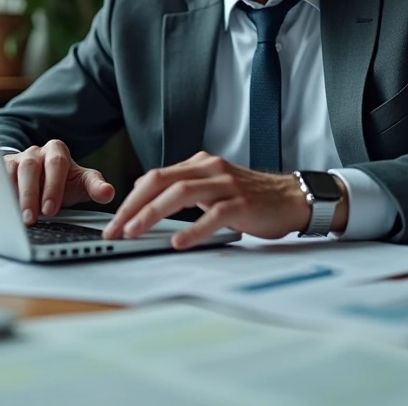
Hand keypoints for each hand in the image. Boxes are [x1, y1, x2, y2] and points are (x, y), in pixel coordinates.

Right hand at [3, 139, 114, 225]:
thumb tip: (109, 193)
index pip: (56, 164)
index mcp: (57, 151)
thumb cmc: (63, 181)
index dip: (53, 187)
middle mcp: (36, 152)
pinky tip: (3, 209)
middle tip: (35, 217)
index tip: (52, 209)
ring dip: (16, 196)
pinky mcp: (1, 169)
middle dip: (32, 194)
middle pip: (31, 167)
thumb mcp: (81, 183)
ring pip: (11, 171)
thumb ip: (95, 187)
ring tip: (21, 218)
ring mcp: (17, 159)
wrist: (41, 176)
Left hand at [103, 152, 339, 249]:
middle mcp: (210, 169)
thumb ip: (186, 190)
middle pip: (160, 182)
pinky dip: (193, 230)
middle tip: (114, 230)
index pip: (155, 177)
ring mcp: (226, 185)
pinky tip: (178, 242)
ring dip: (152, 214)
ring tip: (134, 233)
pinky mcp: (242, 203)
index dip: (130, 199)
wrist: (293, 198)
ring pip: (180, 194)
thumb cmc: (252, 198)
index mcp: (199, 164)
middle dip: (132, 207)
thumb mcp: (214, 188)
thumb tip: (147, 201)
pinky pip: (213, 215)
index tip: (114, 221)